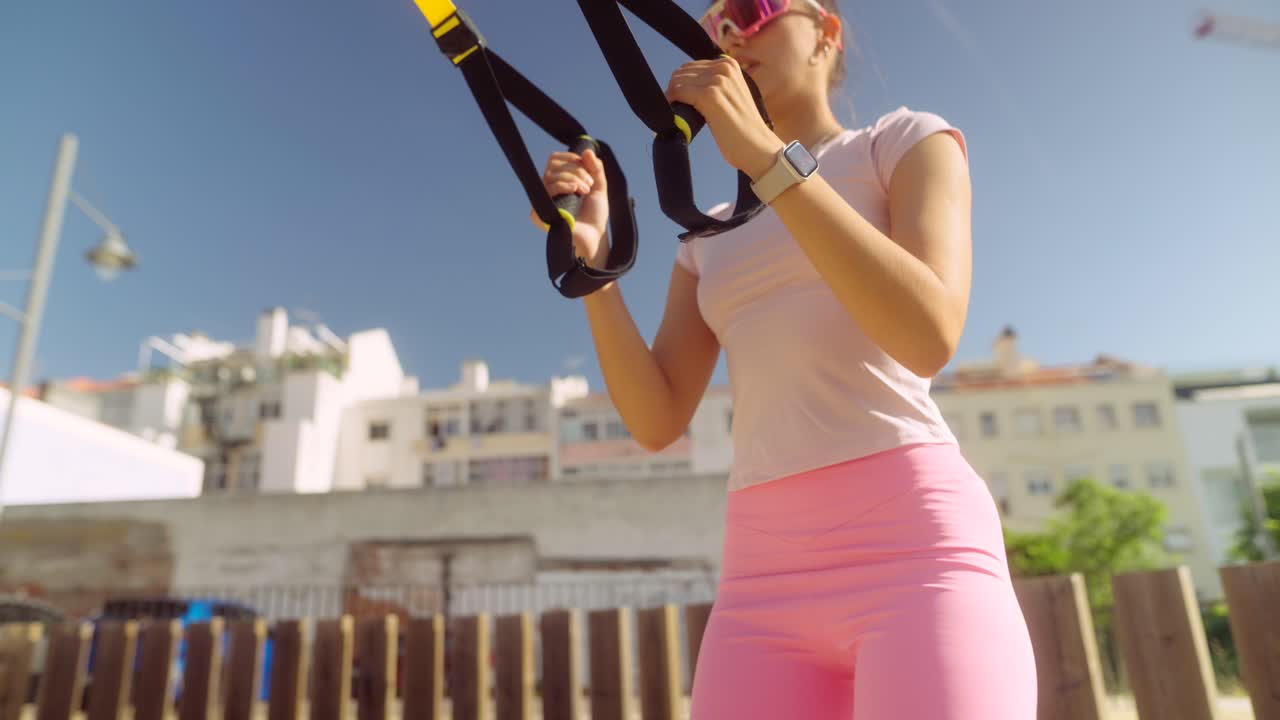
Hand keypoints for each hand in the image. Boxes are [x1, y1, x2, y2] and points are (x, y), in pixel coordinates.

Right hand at [532, 148, 609, 268]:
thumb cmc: (595, 216)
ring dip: (574, 179)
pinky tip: (575, 192)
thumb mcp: (599, 188)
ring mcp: (543, 201)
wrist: (594, 237)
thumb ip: (596, 168)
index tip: (587, 168)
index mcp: (558, 182)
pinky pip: (546, 190)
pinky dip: (563, 186)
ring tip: (585, 192)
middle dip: (576, 170)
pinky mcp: (539, 213)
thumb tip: (587, 151)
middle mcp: (548, 189)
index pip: (555, 159)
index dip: (571, 159)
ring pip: (551, 175)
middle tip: (589, 185)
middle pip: (553, 165)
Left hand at [665, 57, 782, 179]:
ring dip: (673, 98)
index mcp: (729, 64)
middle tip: (677, 110)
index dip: (681, 85)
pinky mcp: (710, 95)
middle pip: (681, 73)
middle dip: (675, 90)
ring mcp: (718, 80)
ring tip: (678, 115)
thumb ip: (712, 85)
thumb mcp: (730, 96)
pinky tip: (677, 116)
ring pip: (678, 82)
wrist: (758, 147)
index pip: (690, 67)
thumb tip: (682, 85)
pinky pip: (679, 92)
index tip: (680, 102)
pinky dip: (673, 103)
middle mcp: (724, 68)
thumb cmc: (742, 128)